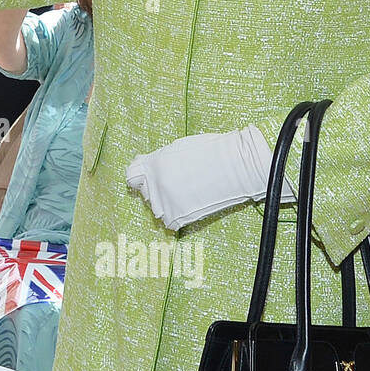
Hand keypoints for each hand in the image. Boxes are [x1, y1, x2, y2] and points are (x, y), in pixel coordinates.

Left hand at [126, 126, 288, 231]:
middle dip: (156, 189)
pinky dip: (176, 217)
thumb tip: (150, 165)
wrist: (238, 167)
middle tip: (177, 185)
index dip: (140, 176)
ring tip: (185, 194)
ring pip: (156, 208)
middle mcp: (154, 183)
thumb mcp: (179, 148)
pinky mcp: (177, 216)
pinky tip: (188, 207)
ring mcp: (165, 201)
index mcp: (153, 164)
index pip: (131, 175)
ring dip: (166, 203)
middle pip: (145, 192)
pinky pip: (169, 222)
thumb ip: (160, 160)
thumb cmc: (213, 152)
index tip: (146, 178)